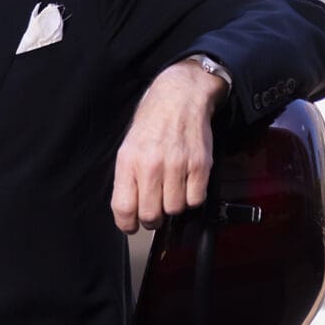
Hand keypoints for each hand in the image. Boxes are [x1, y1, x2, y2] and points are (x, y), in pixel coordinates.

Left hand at [111, 60, 225, 232]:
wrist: (179, 98)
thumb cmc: (152, 124)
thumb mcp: (128, 148)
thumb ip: (127, 179)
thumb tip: (128, 212)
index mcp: (129, 162)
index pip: (123, 208)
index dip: (127, 224)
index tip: (131, 226)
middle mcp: (152, 165)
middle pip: (151, 215)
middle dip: (152, 219)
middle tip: (155, 210)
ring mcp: (178, 165)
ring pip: (175, 210)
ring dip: (173, 206)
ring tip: (171, 191)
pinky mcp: (200, 165)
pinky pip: (196, 200)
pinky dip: (192, 198)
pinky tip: (187, 185)